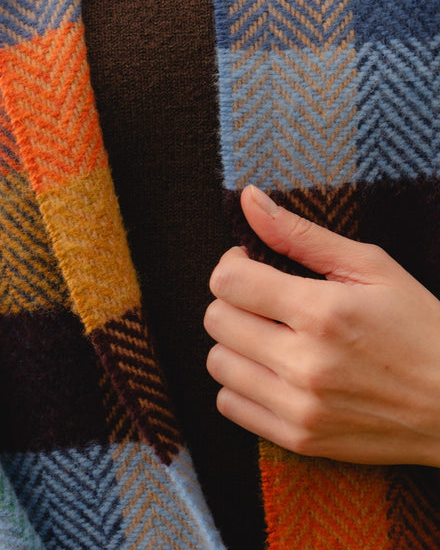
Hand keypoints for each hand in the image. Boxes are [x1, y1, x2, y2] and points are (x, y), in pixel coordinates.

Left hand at [204, 184, 439, 465]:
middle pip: (217, 320)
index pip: (228, 281)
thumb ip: (300, 233)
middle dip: (233, 299)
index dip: (233, 265)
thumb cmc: (419, 326)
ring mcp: (300, 407)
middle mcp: (305, 363)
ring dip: (234, 342)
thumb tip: (247, 196)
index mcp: (322, 311)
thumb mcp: (371, 266)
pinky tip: (272, 369)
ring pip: (217, 363)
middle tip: (264, 299)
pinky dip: (241, 383)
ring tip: (268, 334)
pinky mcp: (300, 440)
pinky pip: (231, 405)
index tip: (253, 265)